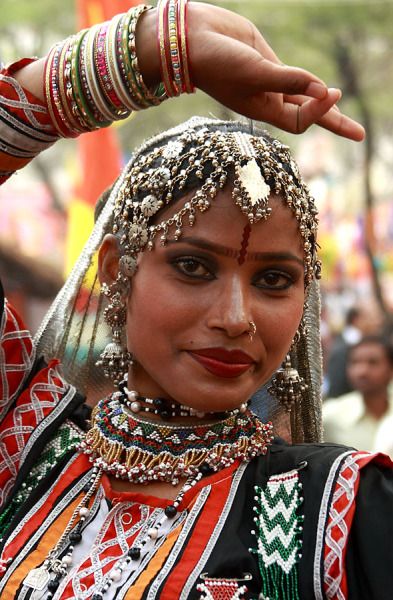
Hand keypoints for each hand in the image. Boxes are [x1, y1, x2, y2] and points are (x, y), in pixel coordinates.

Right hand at [187, 2, 364, 140]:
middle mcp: (269, 100)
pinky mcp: (269, 62)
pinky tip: (321, 87)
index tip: (330, 91)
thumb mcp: (255, 72)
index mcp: (263, 111)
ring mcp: (270, 82)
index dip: (318, 110)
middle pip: (309, 116)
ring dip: (326, 103)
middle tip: (360, 135)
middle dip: (335, 123)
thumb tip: (322, 89)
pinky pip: (296, 76)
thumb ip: (289, 80)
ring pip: (305, 96)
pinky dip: (310, 81)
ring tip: (345, 110)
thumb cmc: (217, 61)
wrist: (193, 39)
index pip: (300, 120)